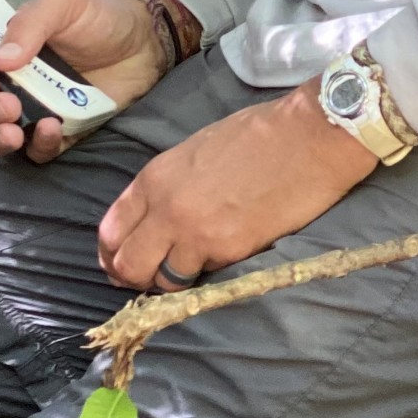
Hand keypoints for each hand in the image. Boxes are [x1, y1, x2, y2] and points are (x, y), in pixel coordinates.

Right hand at [0, 0, 168, 161]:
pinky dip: (37, 146)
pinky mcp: (60, 133)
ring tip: (15, 126)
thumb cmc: (99, 18)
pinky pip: (36, 151)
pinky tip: (52, 130)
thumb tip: (1, 59)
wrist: (146, 42)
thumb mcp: (62, 3)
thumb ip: (29, 23)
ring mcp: (33, 111)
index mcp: (0, 50)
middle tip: (6, 101)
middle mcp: (9, 83)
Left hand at [97, 83, 377, 288]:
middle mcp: (166, 208)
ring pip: (163, 281)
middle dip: (134, 277)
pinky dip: (206, 277)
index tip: (122, 262)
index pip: (110, 230)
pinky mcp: (228, 251)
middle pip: (127, 265)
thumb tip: (154, 217)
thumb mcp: (194, 151)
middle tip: (150, 279)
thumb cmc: (257, 135)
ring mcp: (195, 233)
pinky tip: (219, 263)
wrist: (307, 137)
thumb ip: (167, 185)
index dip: (113, 253)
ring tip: (189, 273)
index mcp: (155, 178)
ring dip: (172, 282)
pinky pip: (202, 279)